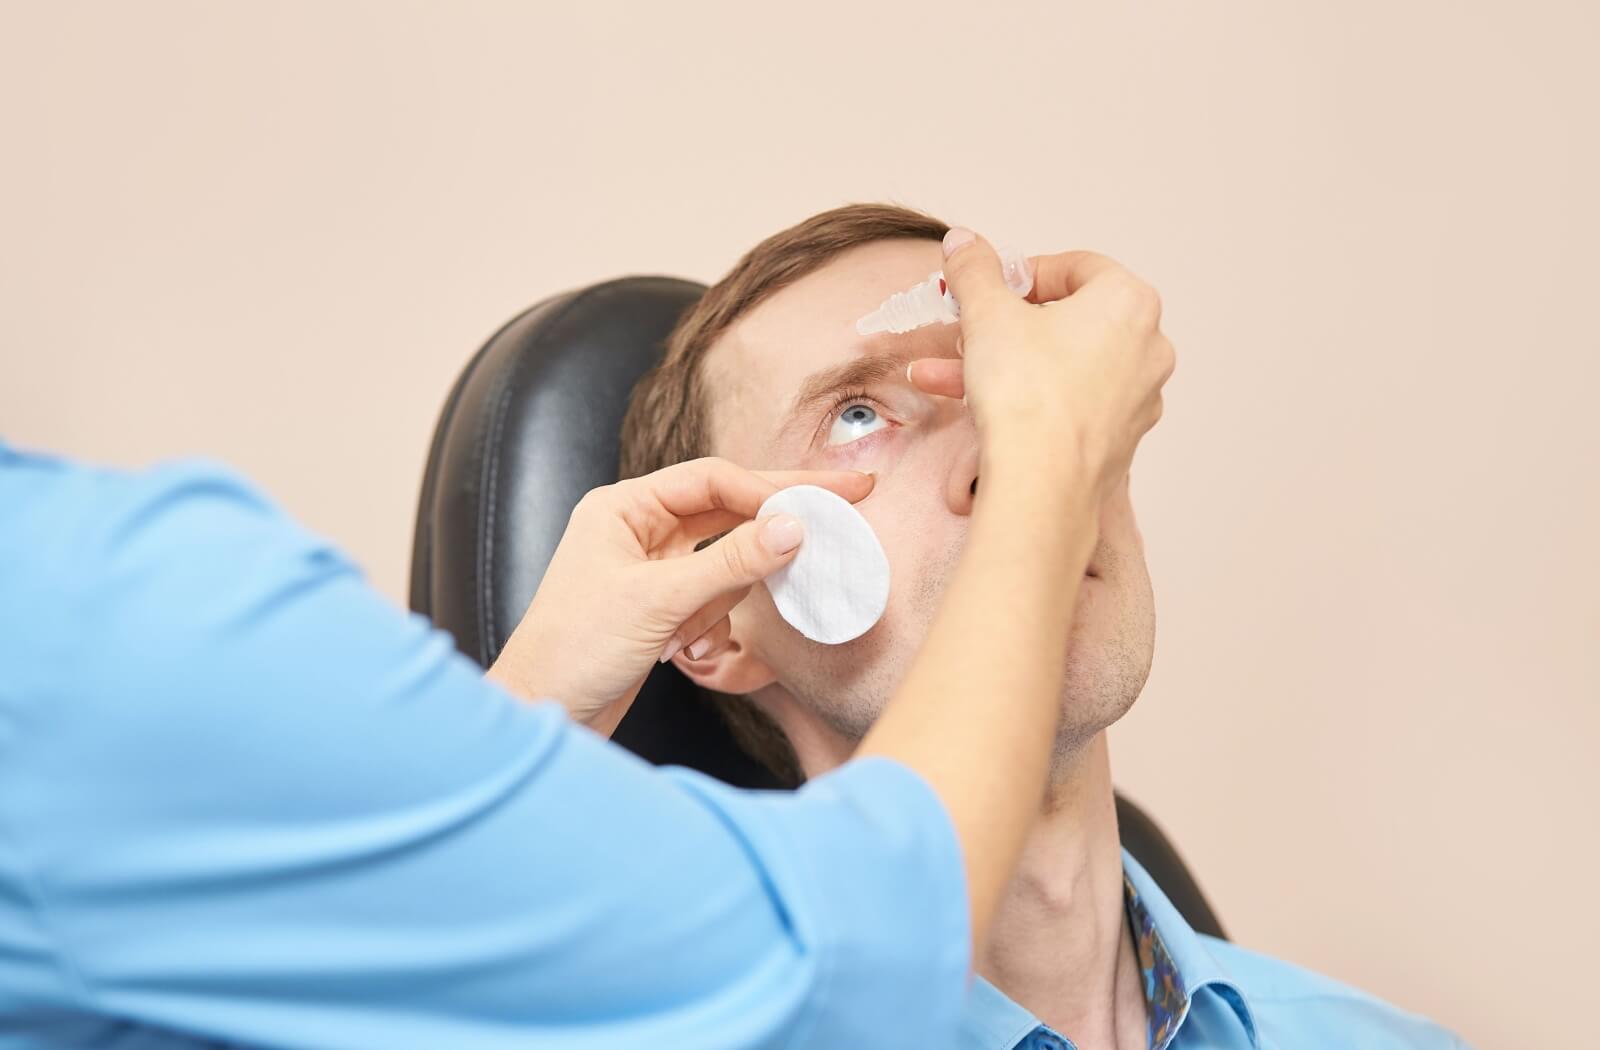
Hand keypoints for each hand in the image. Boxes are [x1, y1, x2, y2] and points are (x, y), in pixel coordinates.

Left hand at [487, 457, 873, 732]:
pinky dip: (708, 625)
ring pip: (723, 563)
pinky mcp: (660, 609)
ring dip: (720, 602)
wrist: (544, 717)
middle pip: (725, 510)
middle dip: (775, 517)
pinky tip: (679, 652)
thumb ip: (730, 562)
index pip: (713, 481)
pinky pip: (711, 600)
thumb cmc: (575, 651)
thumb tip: (794, 527)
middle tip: (849, 495)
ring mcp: (650, 570)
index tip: (824, 499)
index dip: (771, 489)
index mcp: (622, 508)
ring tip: (685, 636)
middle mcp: (636, 530)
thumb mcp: (659, 602)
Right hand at [906, 232, 1174, 500]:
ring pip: (1061, 366)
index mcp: (1129, 301)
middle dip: (1003, 328)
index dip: (1023, 276)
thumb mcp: (987, 313)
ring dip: (1003, 366)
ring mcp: (1138, 397)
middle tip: (965, 333)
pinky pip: (1069, 404)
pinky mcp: (1120, 439)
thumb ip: (975, 270)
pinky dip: (1028, 400)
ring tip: (945, 377)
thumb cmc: (1026, 393)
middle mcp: (1148, 346)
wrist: (1041, 482)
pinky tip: (980, 409)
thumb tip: (964, 242)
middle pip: (1065, 321)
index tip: (988, 290)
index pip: (1075, 267)